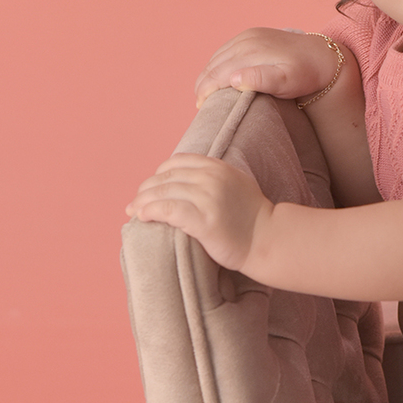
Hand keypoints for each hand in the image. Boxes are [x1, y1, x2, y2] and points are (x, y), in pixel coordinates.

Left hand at [126, 153, 272, 271]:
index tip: (151, 188)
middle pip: (166, 177)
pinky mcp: (203, 220)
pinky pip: (167, 210)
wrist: (269, 240)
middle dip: (146, 190)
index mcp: (218, 167)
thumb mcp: (237, 184)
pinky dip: (150, 211)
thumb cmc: (252, 219)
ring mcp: (208, 198)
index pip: (177, 162)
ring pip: (163, 192)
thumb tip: (188, 179)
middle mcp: (212, 178)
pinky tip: (143, 217)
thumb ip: (215, 177)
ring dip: (142, 202)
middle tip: (134, 204)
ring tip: (134, 212)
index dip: (159, 174)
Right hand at [194, 29, 341, 107]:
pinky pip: (225, 50)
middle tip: (200, 105)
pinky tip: (217, 77)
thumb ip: (262, 80)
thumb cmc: (305, 75)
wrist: (322, 55)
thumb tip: (232, 80)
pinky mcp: (251, 34)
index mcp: (251, 52)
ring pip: (217, 57)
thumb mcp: (287, 82)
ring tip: (204, 94)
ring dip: (208, 75)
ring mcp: (247, 36)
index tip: (201, 108)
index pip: (218, 73)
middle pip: (214, 65)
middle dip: (203, 85)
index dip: (206, 91)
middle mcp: (246, 40)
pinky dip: (216, 65)